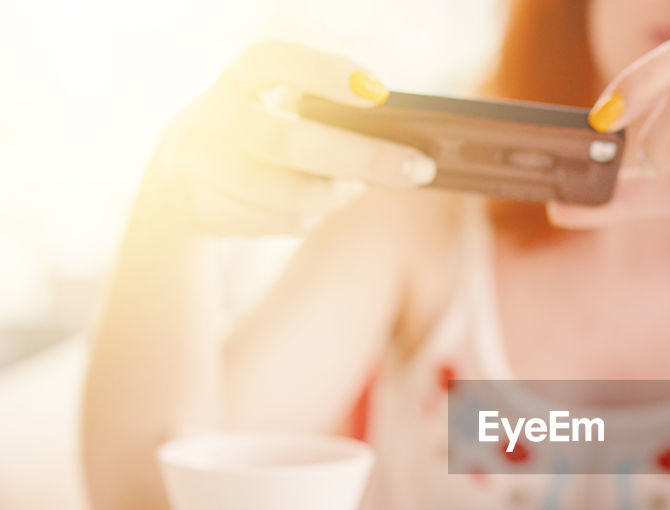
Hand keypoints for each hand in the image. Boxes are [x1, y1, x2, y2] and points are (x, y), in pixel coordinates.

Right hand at [149, 41, 437, 235]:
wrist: (182, 175)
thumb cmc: (260, 134)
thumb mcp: (277, 109)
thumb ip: (324, 118)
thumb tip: (399, 149)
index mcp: (237, 80)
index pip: (271, 62)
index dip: (322, 72)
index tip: (379, 91)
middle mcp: (212, 119)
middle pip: (291, 142)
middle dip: (363, 157)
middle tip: (420, 169)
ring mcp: (203, 168)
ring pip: (287, 193)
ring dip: (336, 195)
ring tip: (359, 187)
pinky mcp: (205, 209)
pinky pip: (278, 221)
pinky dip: (309, 216)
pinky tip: (318, 206)